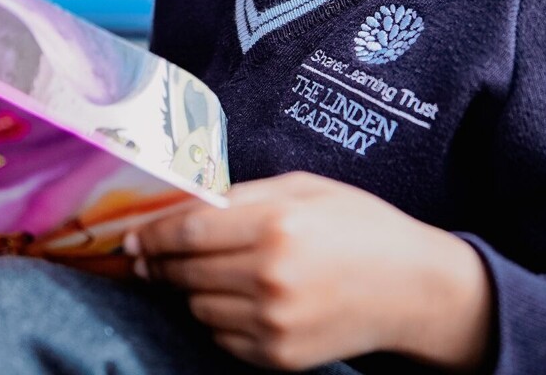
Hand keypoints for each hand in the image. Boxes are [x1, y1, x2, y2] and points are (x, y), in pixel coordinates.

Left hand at [128, 172, 492, 370]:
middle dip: (161, 263)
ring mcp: (274, 321)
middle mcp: (270, 276)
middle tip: (150, 256)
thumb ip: (242, 196)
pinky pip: (221, 336)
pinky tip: (241, 300)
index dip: (151, 235)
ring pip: (197, 307)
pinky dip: (220, 318)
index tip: (132, 237)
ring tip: (215, 273)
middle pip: (185, 272)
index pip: (187, 231)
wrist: (413, 288)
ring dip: (193, 290)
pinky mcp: (279, 355)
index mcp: (275, 225)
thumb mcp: (304, 189)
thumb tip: (181, 205)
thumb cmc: (360, 227)